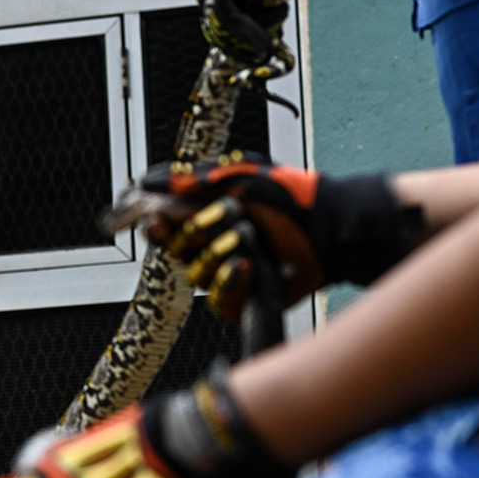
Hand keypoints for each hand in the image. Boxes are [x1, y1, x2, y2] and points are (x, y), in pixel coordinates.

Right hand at [139, 153, 425, 321]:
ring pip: (195, 274)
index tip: (157, 220)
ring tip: (251, 237)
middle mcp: (210, 247)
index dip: (156, 226)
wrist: (332, 227)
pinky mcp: (241, 299)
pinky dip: (230, 280)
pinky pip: (218, 298)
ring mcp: (224, 274)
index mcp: (204, 216)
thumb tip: (146, 181)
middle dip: (200, 231)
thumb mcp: (238, 177)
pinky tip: (248, 266)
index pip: (163, 227)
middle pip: (176, 250)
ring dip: (221, 252)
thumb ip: (189, 180)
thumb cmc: (291, 198)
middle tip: (232, 213)